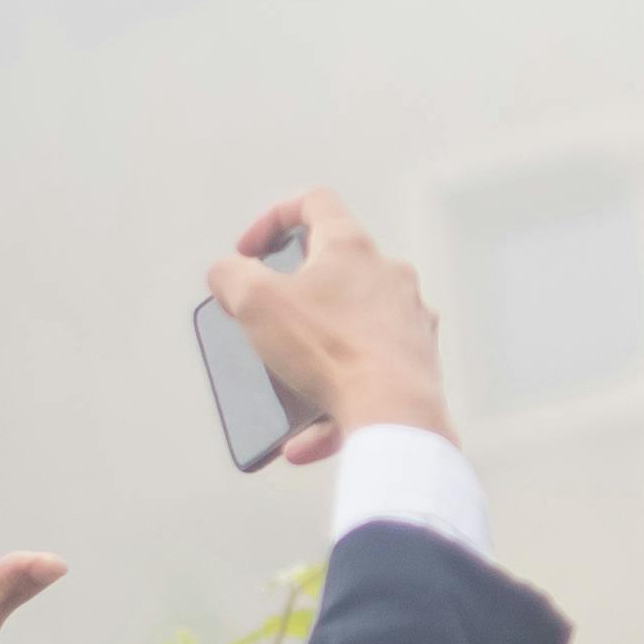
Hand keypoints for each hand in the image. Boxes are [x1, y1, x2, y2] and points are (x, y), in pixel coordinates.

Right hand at [206, 189, 448, 458]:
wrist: (396, 412)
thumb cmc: (333, 352)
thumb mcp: (256, 303)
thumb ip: (230, 276)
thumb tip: (226, 273)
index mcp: (352, 248)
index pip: (314, 203)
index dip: (274, 218)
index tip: (251, 252)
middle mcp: (389, 276)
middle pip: (336, 268)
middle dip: (295, 295)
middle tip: (270, 319)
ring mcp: (408, 319)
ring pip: (351, 330)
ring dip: (313, 356)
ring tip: (286, 386)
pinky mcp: (417, 363)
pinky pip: (367, 377)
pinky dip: (334, 403)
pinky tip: (304, 439)